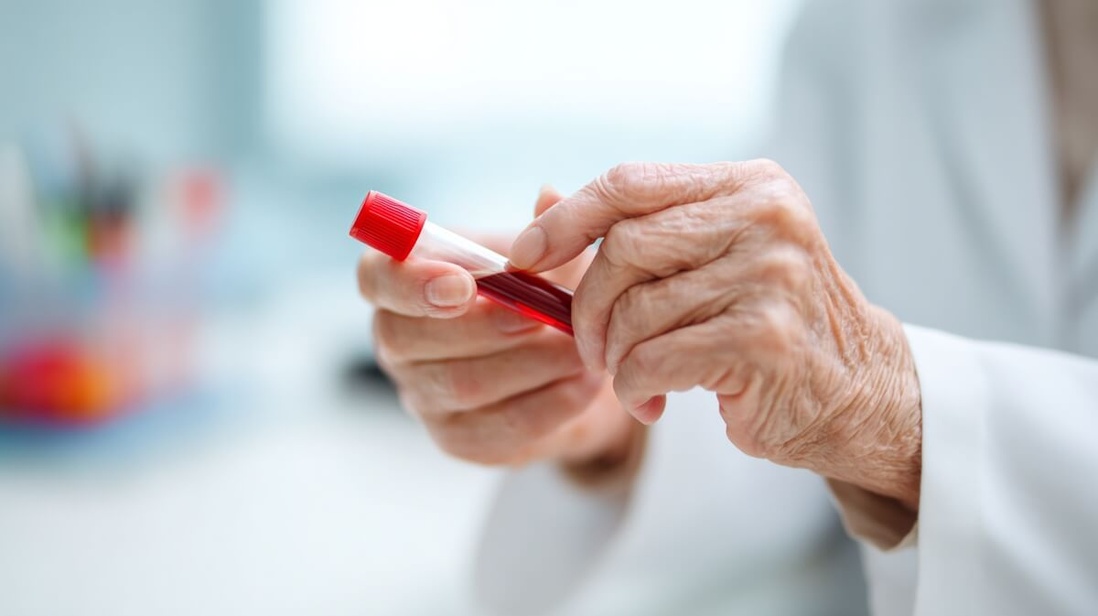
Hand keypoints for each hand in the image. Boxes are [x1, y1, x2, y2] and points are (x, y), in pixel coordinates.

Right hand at [357, 187, 639, 472]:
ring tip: (582, 349)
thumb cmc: (542, 290)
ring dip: (528, 364)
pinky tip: (584, 385)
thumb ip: (548, 227)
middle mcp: (397, 340)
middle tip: (546, 316)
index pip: (375, 278)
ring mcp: (422, 395)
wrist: (569, 362)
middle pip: (410, 339)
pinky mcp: (458, 440)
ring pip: (461, 386)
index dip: (409, 282)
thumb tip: (549, 196)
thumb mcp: (547, 253)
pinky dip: (548, 405)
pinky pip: (495, 429)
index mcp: (402, 280)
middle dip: (485, 327)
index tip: (463, 283)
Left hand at [508, 161, 922, 507]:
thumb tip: (539, 199)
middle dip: (588, 307)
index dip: (564, 219)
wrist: (857, 391)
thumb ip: (634, 227)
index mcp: (748, 185)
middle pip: (623, 249)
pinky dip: (635, 388)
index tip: (525, 257)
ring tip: (636, 377)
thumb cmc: (766, 322)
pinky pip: (653, 360)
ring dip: (615, 358)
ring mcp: (770, 276)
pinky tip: (654, 402)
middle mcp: (765, 218)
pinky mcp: (764, 340)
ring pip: (634, 311)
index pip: (629, 182)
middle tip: (593, 348)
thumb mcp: (711, 257)